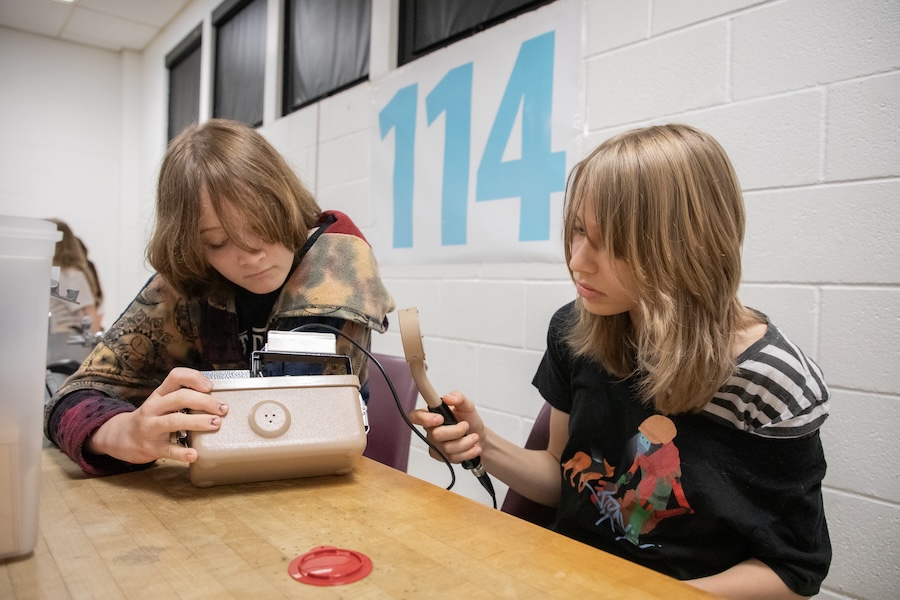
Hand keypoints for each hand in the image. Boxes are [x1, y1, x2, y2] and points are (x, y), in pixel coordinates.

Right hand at [86, 367, 228, 464]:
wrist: (121, 438)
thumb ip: (182, 397)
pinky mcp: (151, 448)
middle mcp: (153, 408)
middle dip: (204, 401)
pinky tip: (194, 454)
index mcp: (159, 394)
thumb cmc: (150, 418)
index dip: (195, 378)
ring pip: (174, 420)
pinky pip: (168, 450)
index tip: (210, 387)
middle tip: (223, 408)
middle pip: (180, 398)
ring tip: (215, 424)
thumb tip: (215, 397)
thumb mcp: (161, 402)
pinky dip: (182, 453)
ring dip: (198, 421)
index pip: (176, 376)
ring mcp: (151, 427)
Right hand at [407, 391, 484, 463]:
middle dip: (456, 431)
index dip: (424, 419)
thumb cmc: (469, 419)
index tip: (440, 418)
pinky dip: (467, 453)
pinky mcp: (442, 457)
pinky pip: (453, 458)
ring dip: (466, 442)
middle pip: (436, 435)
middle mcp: (431, 430)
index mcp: (432, 414)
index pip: (416, 416)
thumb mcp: (467, 405)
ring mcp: (435, 445)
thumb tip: (448, 398)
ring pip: (447, 448)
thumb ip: (458, 397)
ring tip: (474, 437)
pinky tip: (474, 448)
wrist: (479, 435)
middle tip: (466, 425)